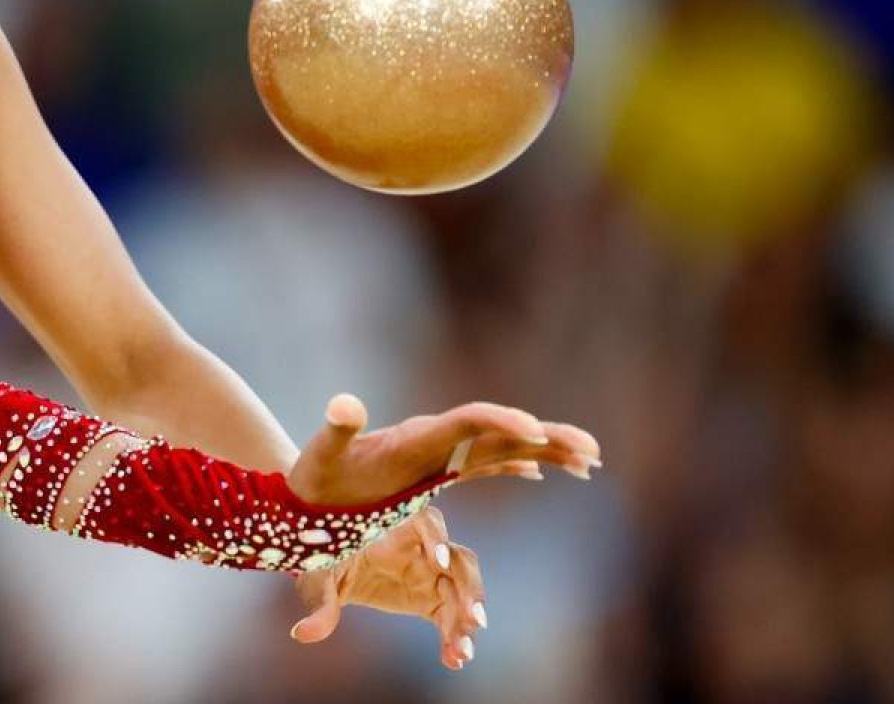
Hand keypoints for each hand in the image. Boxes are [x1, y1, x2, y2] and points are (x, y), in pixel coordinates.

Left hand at [285, 392, 600, 506]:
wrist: (302, 488)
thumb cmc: (312, 477)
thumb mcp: (322, 455)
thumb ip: (337, 428)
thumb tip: (344, 403)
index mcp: (415, 437)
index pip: (466, 421)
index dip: (500, 421)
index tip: (534, 429)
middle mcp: (433, 440)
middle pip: (498, 429)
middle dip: (545, 435)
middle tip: (591, 449)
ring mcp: (437, 454)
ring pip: (501, 444)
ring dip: (544, 449)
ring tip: (589, 459)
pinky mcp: (435, 470)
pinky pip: (486, 462)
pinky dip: (518, 463)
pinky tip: (542, 473)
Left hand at [290, 505, 484, 670]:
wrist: (331, 569)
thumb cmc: (325, 559)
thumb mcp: (319, 578)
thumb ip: (319, 604)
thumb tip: (302, 633)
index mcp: (394, 530)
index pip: (426, 522)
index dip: (435, 537)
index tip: (436, 560)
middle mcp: (420, 549)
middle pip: (459, 559)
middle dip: (470, 587)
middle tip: (474, 620)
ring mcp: (430, 573)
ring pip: (462, 589)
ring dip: (468, 617)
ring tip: (463, 651)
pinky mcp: (431, 598)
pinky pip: (451, 616)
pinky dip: (455, 637)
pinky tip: (453, 661)